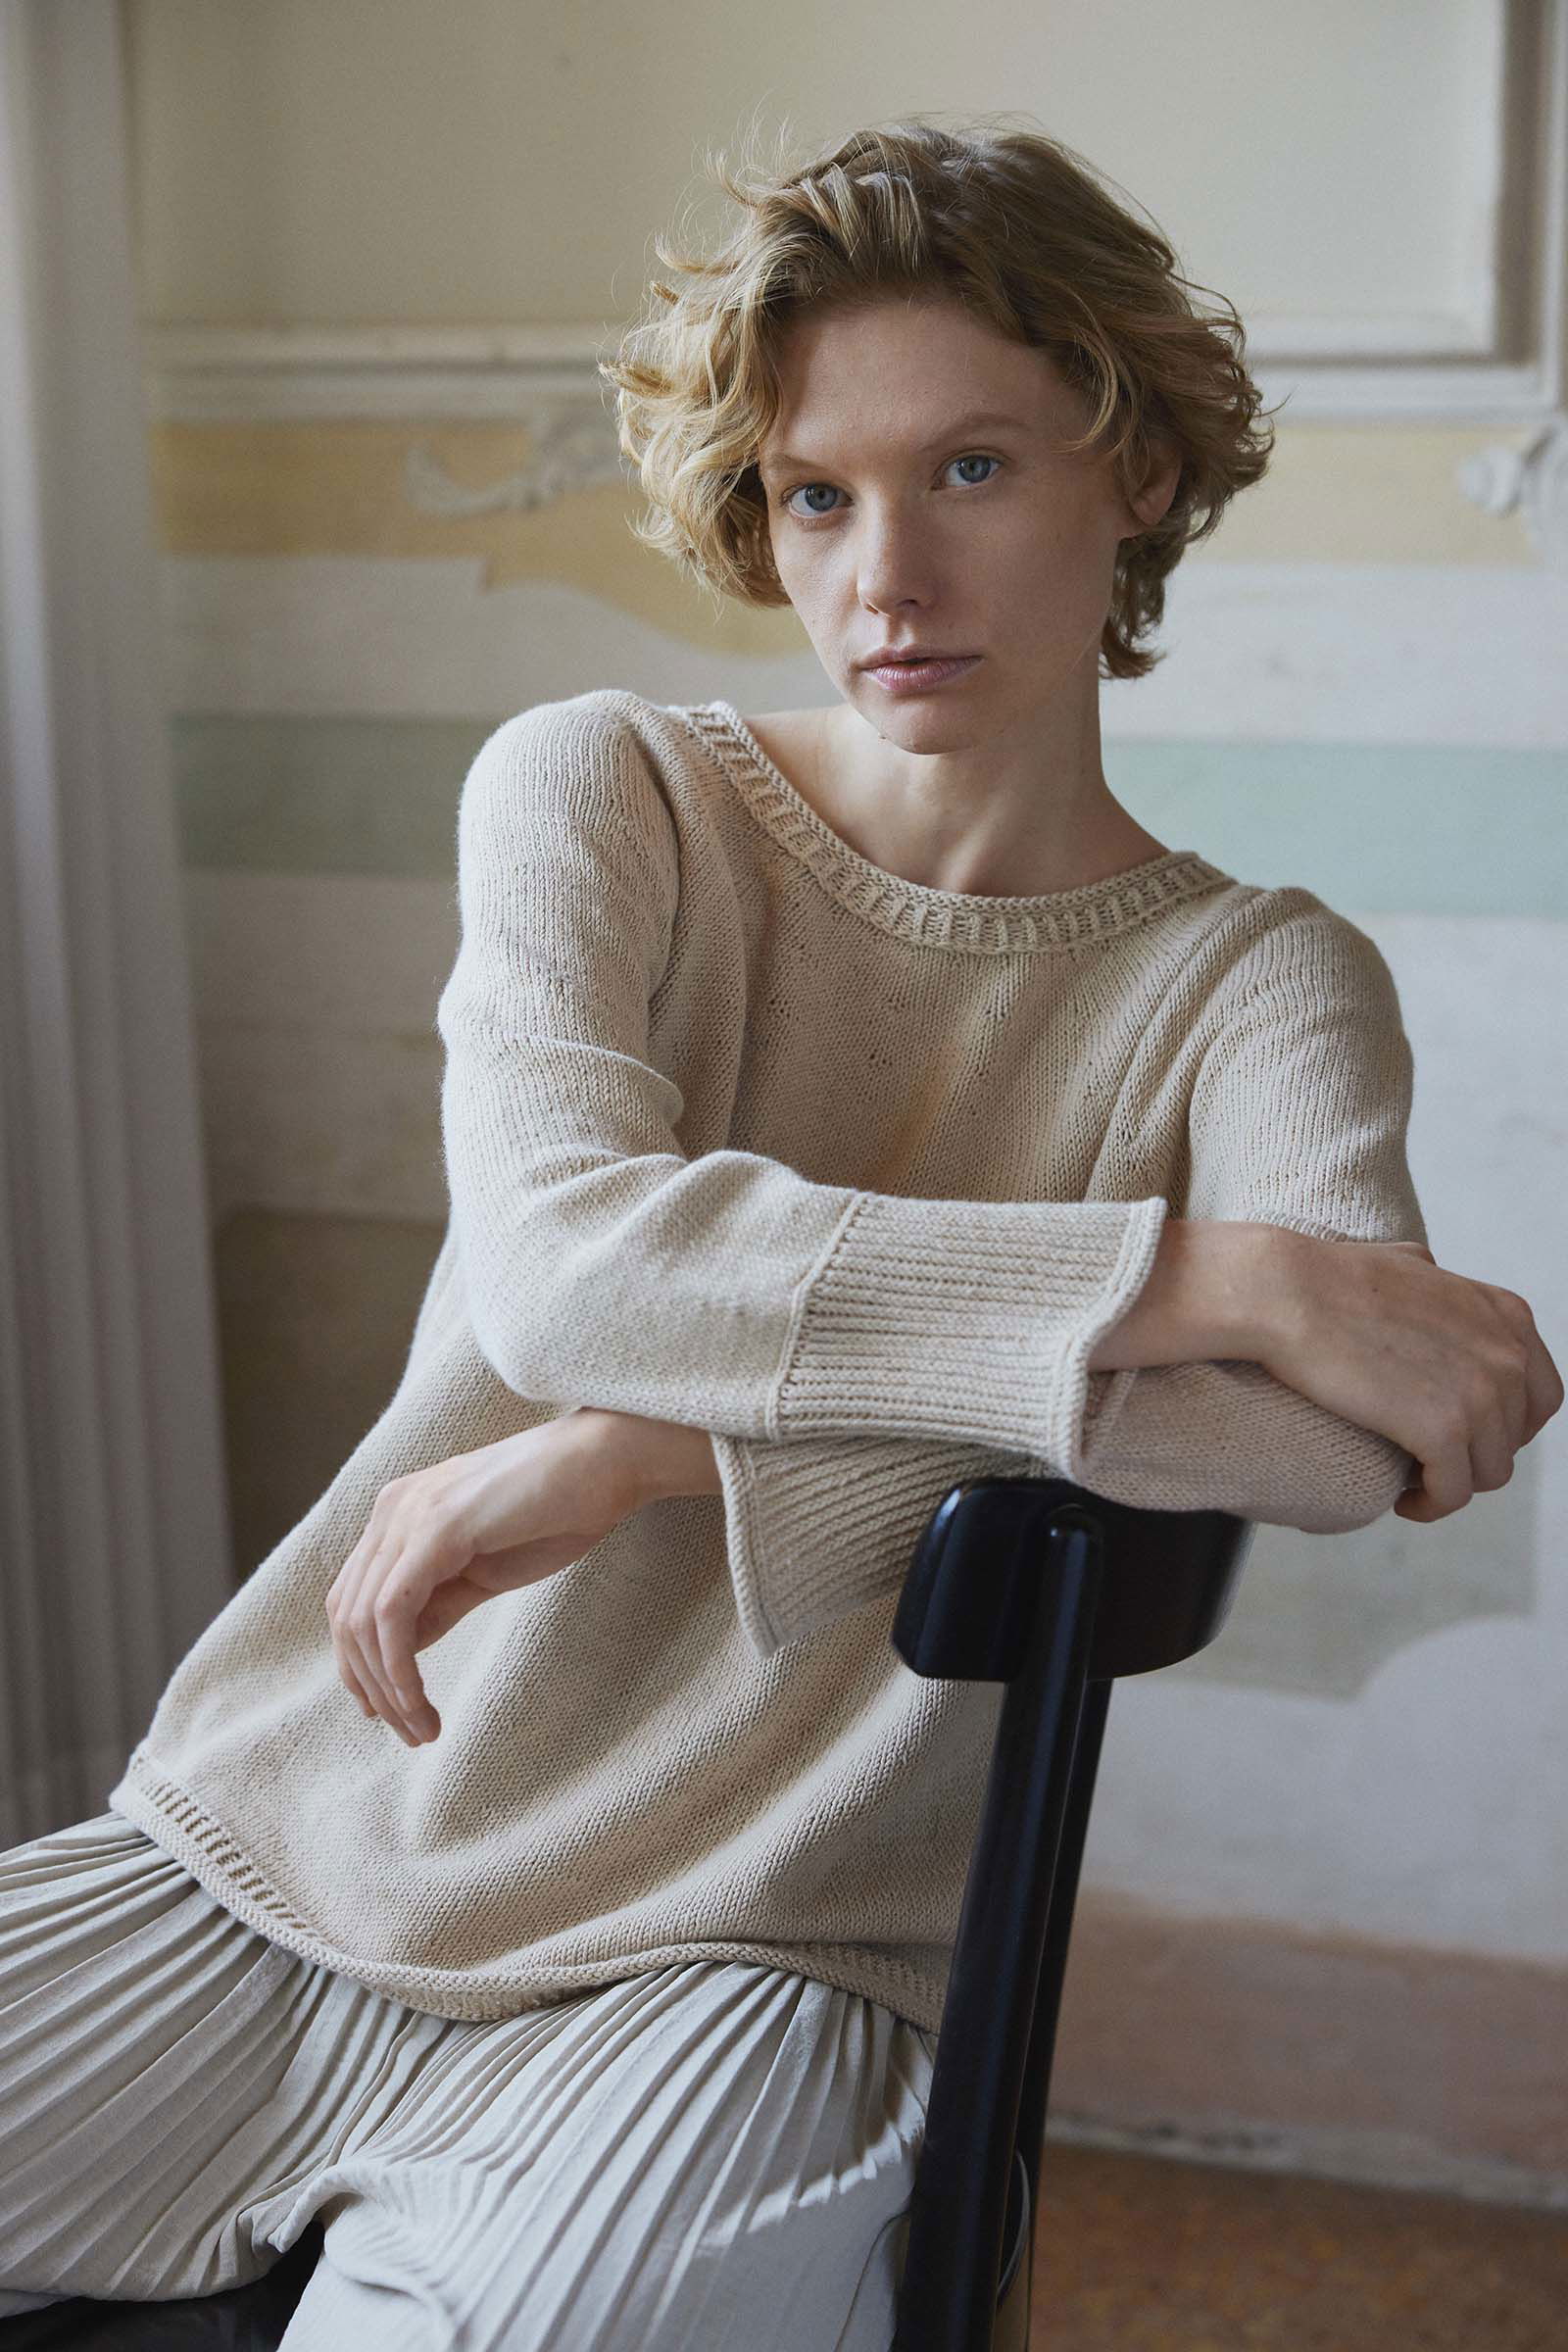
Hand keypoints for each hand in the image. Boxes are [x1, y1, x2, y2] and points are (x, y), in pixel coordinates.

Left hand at [326, 1409, 635, 1746]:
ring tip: (421, 1728)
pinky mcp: (436, 1528)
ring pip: (362, 1620)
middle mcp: (392, 1508)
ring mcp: (410, 1514)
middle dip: (370, 1686)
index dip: (360, 1664)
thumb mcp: (485, 1568)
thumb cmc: (560, 1511)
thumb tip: (402, 1650)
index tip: (387, 1712)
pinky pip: (392, 1613)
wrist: (608, 1463)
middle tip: (410, 1733)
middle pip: (347, 1615)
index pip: (352, 1600)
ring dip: (386, 1688)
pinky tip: (420, 1700)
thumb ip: (439, 1600)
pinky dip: (398, 1667)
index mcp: (401, 1513)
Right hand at [1259, 1237, 1563, 1523]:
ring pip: (1489, 1472)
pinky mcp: (1444, 1430)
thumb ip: (1438, 1283)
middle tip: (1430, 1459)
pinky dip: (1431, 1504)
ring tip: (1413, 1481)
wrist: (1288, 1293)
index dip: (1506, 1425)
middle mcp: (1506, 1355)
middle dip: (1476, 1453)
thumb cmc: (1330, 1278)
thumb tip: (1430, 1278)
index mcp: (1505, 1316)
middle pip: (1513, 1437)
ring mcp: (1481, 1394)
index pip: (1541, 1395)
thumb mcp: (1408, 1263)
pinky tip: (1403, 1500)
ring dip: (1452, 1483)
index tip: (1466, 1436)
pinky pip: (1453, 1491)